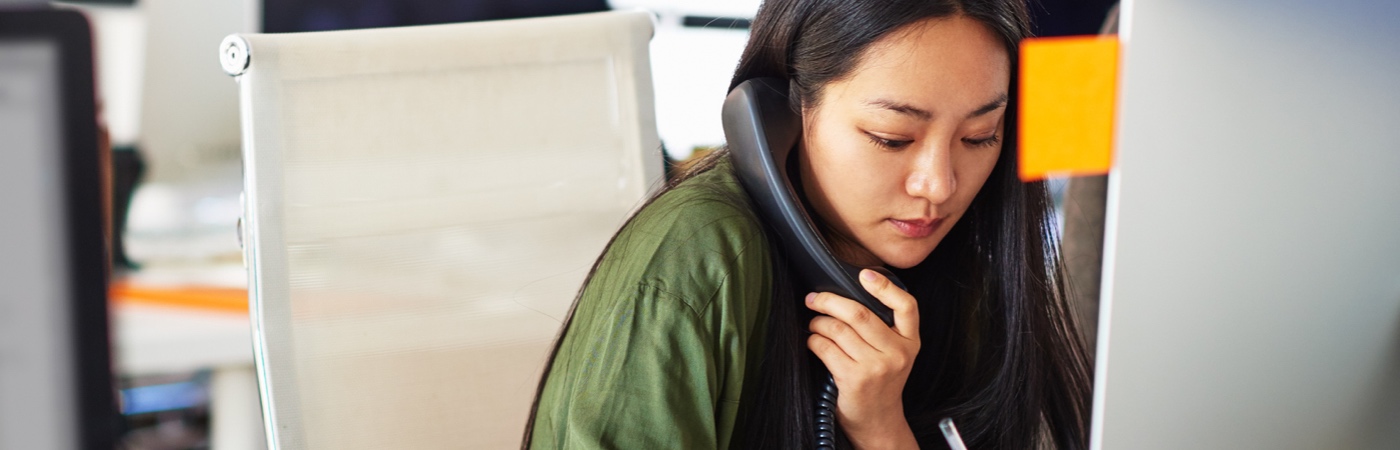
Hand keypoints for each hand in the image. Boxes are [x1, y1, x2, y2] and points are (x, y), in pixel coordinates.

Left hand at [806, 269, 920, 448]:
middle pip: (859, 313)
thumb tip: (847, 293)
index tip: (865, 274)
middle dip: (829, 301)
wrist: (878, 420)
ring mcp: (877, 367)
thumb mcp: (895, 353)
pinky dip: (814, 341)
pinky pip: (826, 348)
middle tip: (814, 298)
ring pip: (838, 329)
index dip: (885, 286)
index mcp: (910, 342)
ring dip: (818, 322)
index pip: (906, 306)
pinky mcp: (855, 379)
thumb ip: (883, 328)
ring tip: (814, 324)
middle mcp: (897, 353)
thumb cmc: (881, 381)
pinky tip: (814, 342)